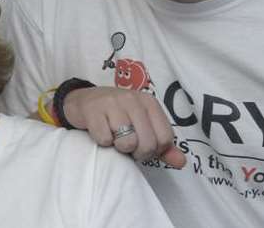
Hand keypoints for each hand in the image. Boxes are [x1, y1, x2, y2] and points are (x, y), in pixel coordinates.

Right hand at [63, 86, 185, 168]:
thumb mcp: (142, 125)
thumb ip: (162, 145)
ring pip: (127, 142)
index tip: (141, 145)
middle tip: (126, 145)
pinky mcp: (93, 110)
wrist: (83, 100)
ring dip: (118, 147)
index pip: (165, 138)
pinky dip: (102, 142)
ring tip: (113, 137)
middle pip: (147, 144)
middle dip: (136, 152)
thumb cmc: (116, 116)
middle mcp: (133, 99)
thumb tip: (181, 162)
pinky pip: (104, 140)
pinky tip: (99, 131)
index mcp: (149, 103)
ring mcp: (112, 103)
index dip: (154, 150)